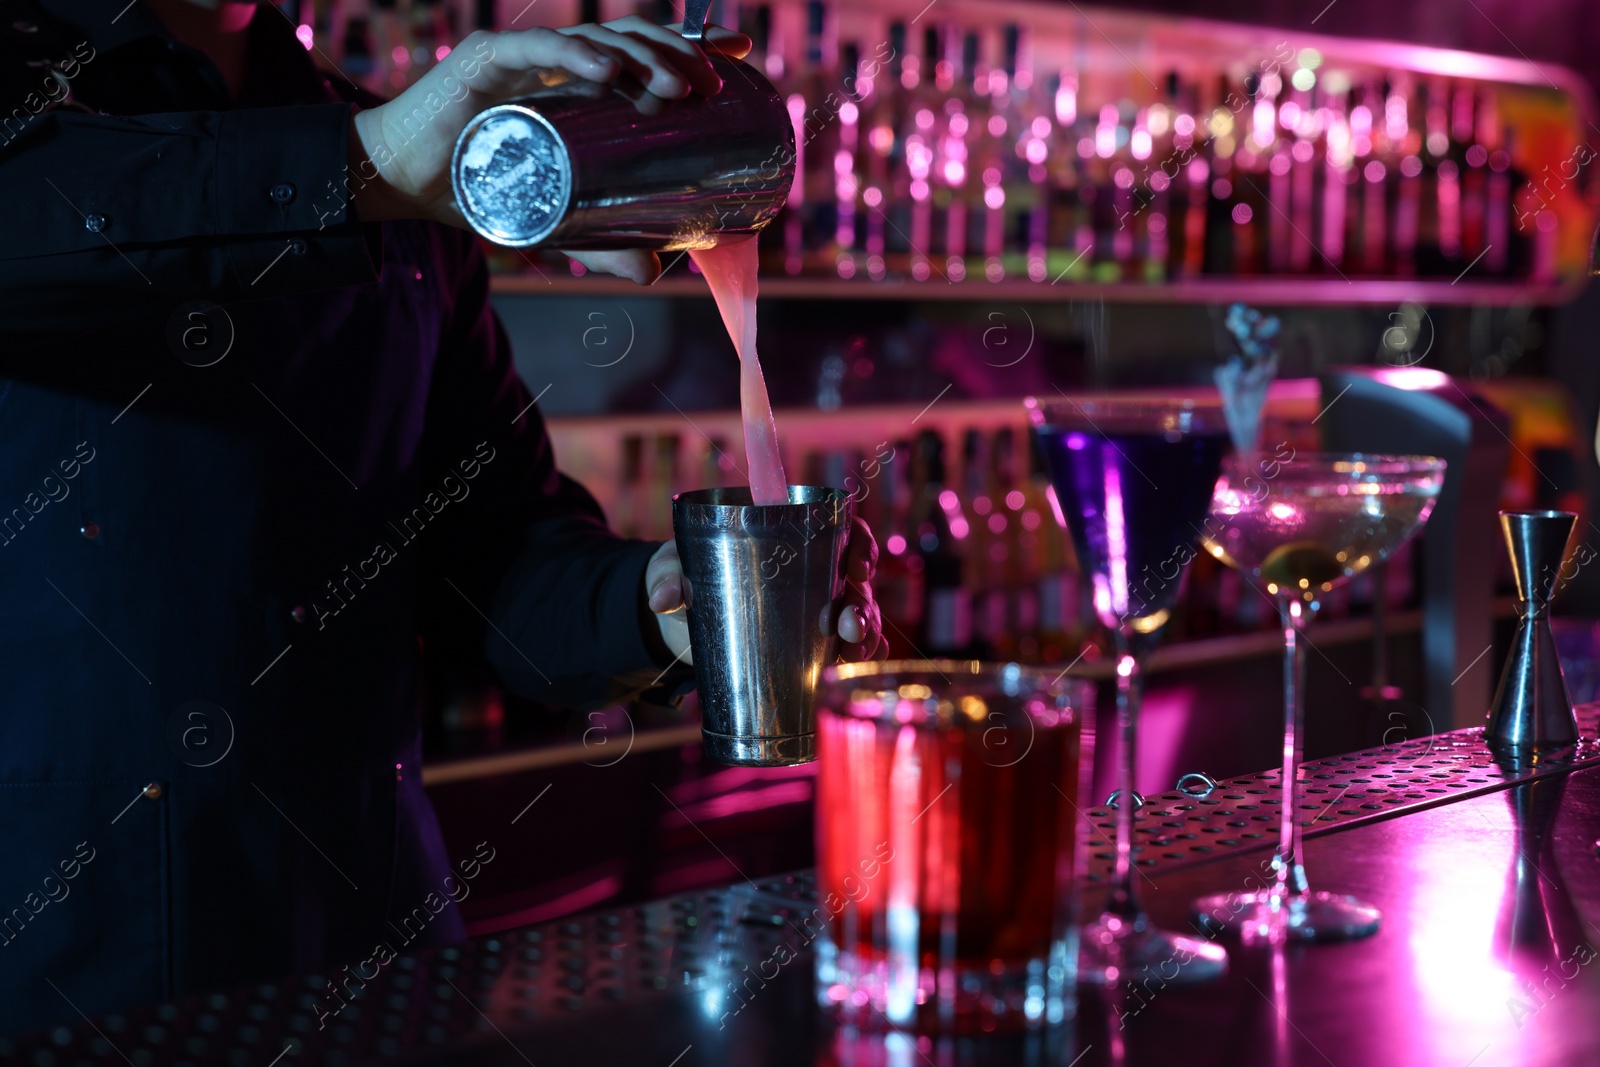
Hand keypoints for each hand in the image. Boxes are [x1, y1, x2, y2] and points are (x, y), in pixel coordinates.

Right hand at [348, 18, 751, 282]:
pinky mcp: (487, 59)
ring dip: (641, 57)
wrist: (408, 185)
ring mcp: (525, 55)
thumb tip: (656, 275)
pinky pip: (539, 48)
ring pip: (595, 38)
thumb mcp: (555, 223)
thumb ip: (604, 247)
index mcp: (580, 87)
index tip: (737, 58)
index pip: (645, 54)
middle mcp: (559, 62)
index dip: (690, 48)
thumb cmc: (480, 190)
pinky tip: (608, 68)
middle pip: (631, 41)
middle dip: (677, 55)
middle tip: (710, 87)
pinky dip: (576, 53)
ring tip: (675, 86)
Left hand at [643, 517, 887, 667]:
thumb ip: (668, 577)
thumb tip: (663, 598)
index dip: (859, 544)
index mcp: (786, 536)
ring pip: (856, 613)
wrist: (679, 619)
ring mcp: (814, 606)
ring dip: (864, 631)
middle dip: (861, 603)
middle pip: (853, 579)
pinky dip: (860, 652)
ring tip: (853, 650)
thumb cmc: (684, 575)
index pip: (838, 530)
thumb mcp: (674, 568)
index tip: (858, 567)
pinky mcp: (808, 641)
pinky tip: (859, 662)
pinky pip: (845, 644)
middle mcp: (810, 569)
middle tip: (850, 624)